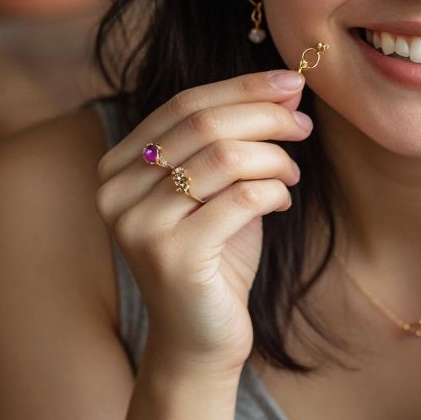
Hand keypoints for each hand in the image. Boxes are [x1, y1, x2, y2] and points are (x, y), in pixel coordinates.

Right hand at [94, 70, 312, 372]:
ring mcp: (140, 225)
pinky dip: (275, 192)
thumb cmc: (215, 255)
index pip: (184, 104)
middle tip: (304, 125)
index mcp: (118, 165)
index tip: (291, 81)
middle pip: (204, 125)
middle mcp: (116, 191)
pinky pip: (242, 198)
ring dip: (274, 158)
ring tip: (291, 174)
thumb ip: (244, 135)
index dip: (242, 87)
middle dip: (266, 116)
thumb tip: (288, 84)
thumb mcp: (226, 185)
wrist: (200, 338)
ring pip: (225, 157)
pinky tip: (282, 202)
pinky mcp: (172, 256)